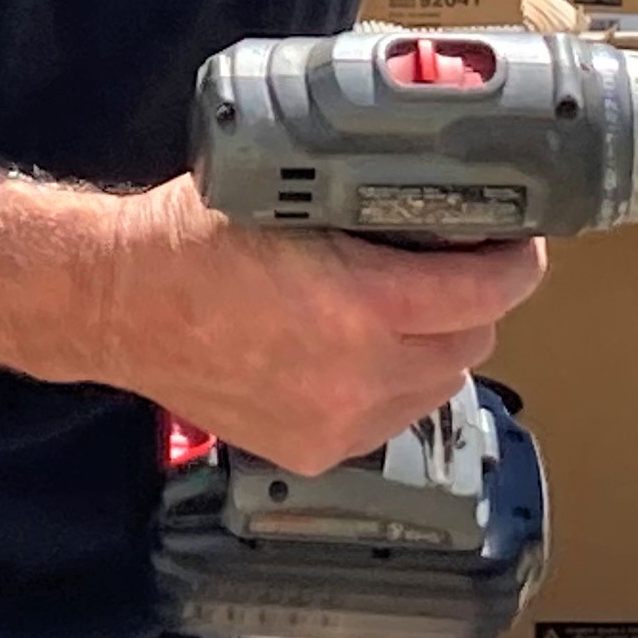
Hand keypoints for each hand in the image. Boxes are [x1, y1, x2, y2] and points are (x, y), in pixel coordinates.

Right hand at [83, 177, 545, 474]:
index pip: (487, 292)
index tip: (521, 245)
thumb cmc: (191, 234)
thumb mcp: (288, 188)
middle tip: (459, 267)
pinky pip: (389, 420)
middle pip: (471, 343)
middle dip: (475, 303)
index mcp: (359, 304)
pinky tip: (363, 353)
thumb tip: (437, 187)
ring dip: (437, 347)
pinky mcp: (311, 451)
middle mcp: (358, 374)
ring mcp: (336, 422)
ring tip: (409, 310)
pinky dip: (392, 387)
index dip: (516, 265)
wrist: (116, 303)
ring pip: (437, 387)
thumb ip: (366, 199)